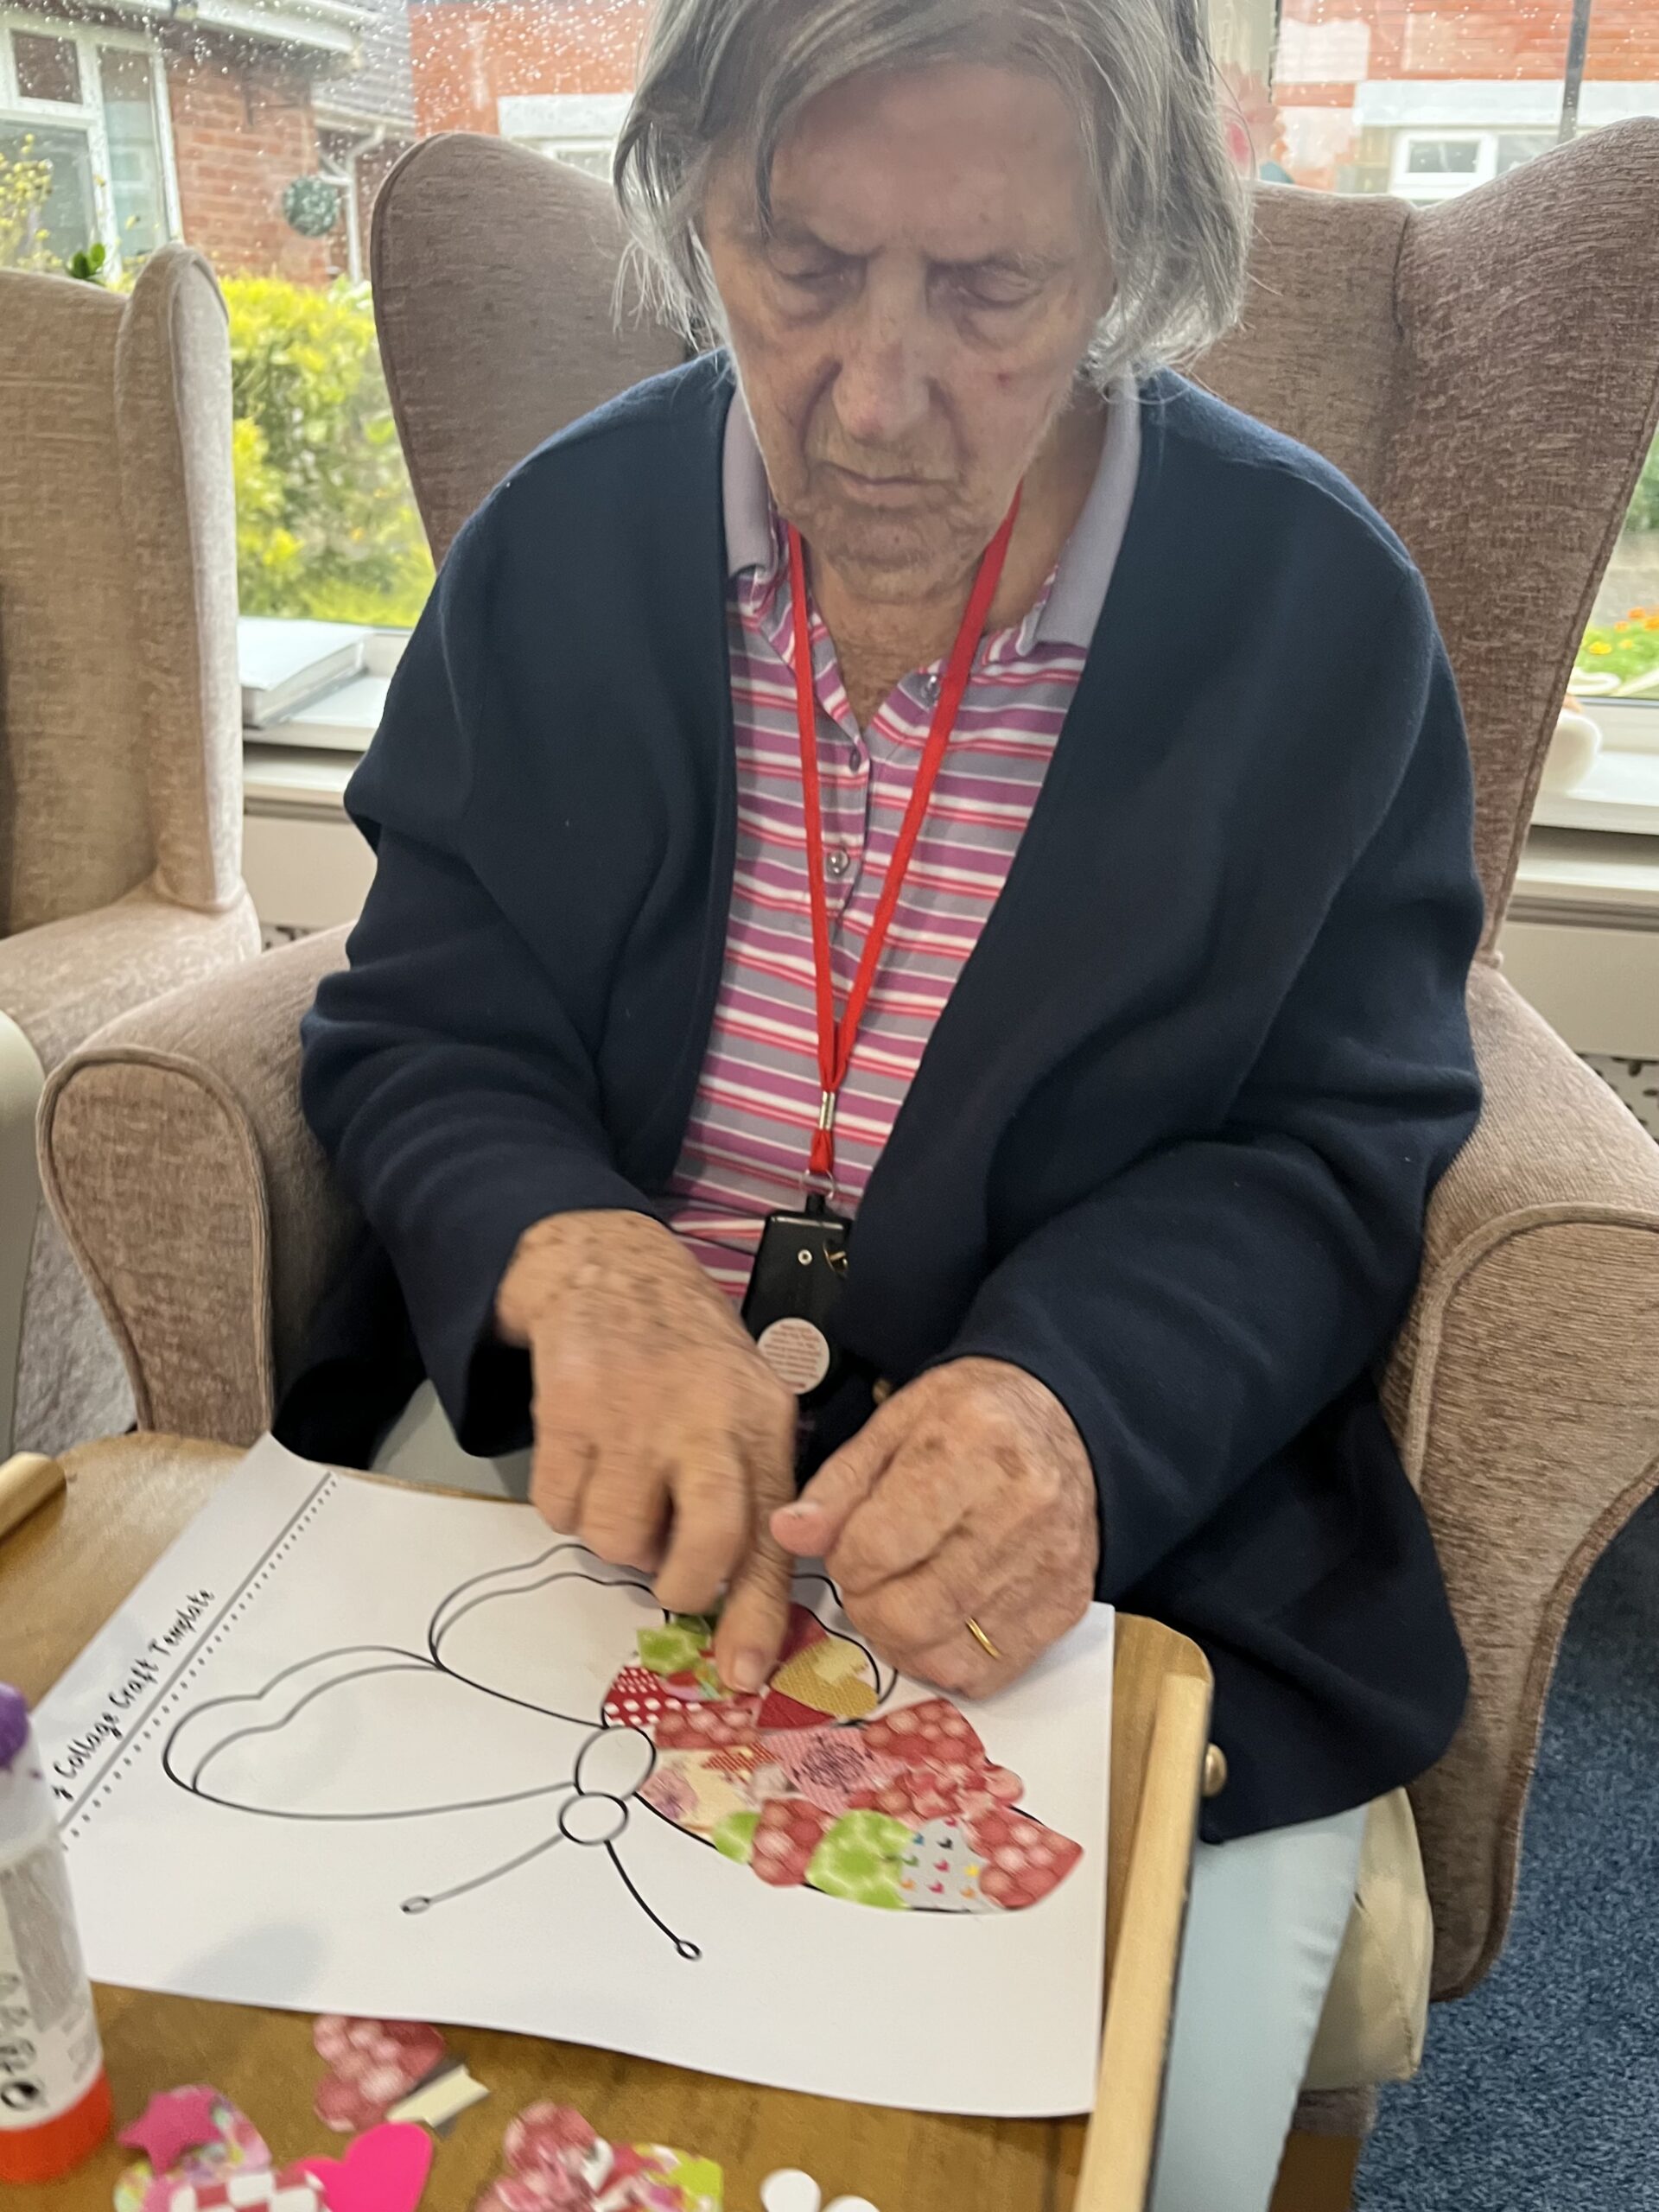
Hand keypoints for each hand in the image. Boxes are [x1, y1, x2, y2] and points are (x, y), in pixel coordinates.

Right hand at [497, 1210, 797, 1692]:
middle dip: (679, 1584)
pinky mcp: (567, 1408)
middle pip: (705, 1545)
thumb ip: (750, 1491)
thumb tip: (738, 1605)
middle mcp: (706, 1418)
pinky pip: (558, 1508)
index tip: (745, 1675)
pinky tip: (584, 1457)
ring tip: (623, 1488)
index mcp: (761, 1422)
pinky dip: (566, 1503)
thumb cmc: (687, 1355)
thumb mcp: (745, 1404)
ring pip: (616, 1541)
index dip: (758, 1615)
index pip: (771, 1535)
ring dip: (613, 1537)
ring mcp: (635, 1413)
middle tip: (667, 1572)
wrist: (606, 1264)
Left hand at [770, 1358, 1097, 1695]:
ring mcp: (1050, 1566)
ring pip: (943, 1653)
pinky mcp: (1065, 1606)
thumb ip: (839, 1484)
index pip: (876, 1546)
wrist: (1066, 1423)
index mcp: (972, 1447)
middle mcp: (1021, 1510)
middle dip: (866, 1605)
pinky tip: (942, 1618)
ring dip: (901, 1638)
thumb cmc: (971, 1417)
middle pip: (908, 1613)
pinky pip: (986, 1673)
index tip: (850, 1543)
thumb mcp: (896, 1422)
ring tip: (902, 1595)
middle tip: (869, 1578)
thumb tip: (788, 1534)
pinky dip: (947, 1657)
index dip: (844, 1557)